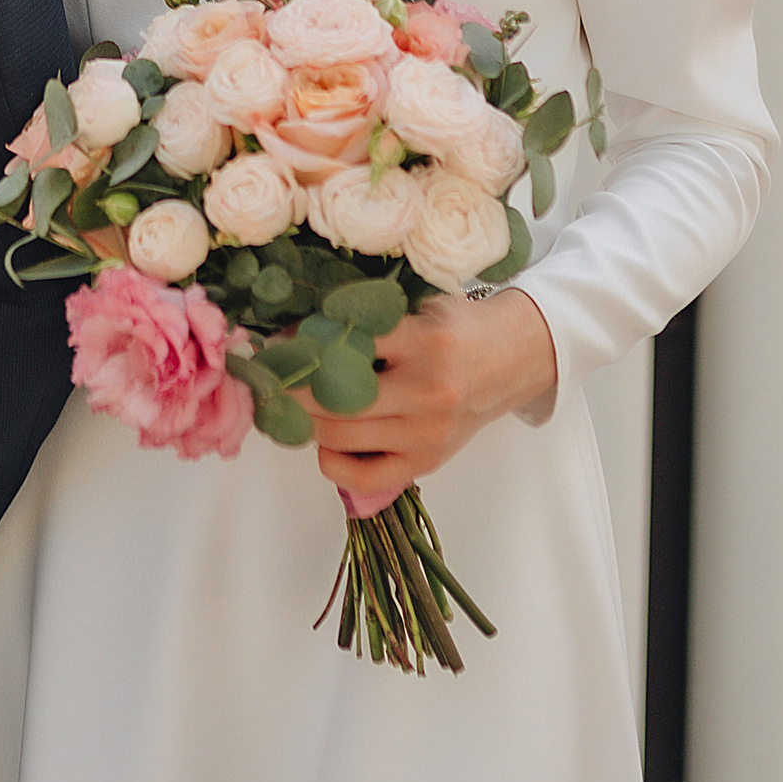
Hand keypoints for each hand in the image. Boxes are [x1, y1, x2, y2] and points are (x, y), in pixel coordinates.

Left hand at [303, 290, 557, 516]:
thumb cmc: (459, 328)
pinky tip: (327, 440)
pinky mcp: (425, 462)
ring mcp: (426, 434)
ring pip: (341, 437)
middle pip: (335, 398)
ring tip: (292, 404)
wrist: (511, 360)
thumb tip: (296, 331)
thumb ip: (368, 316)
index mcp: (426, 341)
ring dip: (305, 420)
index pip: (347, 343)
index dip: (304, 344)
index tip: (279, 344)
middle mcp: (427, 392)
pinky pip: (364, 477)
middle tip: (271, 379)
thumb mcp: (419, 305)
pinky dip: (333, 462)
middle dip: (292, 389)